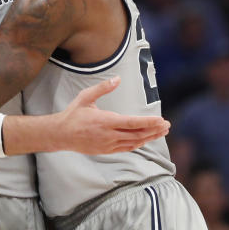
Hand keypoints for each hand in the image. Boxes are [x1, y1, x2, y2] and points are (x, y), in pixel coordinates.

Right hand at [53, 77, 170, 153]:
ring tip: (161, 132)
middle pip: (137, 134)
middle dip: (154, 130)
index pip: (132, 123)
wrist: (61, 134)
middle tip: (167, 125)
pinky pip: (127, 148)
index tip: (161, 120)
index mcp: (105, 121)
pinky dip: (138, 143)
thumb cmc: (73, 114)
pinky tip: (146, 139)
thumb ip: (102, 88)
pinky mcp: (107, 150)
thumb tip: (117, 79)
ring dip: (149, 137)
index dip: (148, 122)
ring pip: (134, 142)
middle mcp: (109, 135)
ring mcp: (108, 145)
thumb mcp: (85, 97)